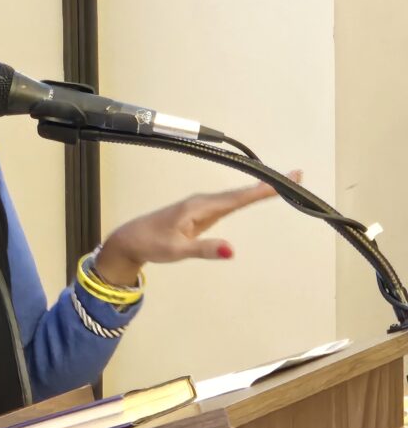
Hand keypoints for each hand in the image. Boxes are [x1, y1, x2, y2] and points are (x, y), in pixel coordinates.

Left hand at [94, 171, 302, 286]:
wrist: (131, 240)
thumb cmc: (152, 244)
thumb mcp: (177, 251)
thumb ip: (204, 249)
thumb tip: (232, 251)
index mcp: (198, 207)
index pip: (237, 197)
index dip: (263, 189)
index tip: (287, 180)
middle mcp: (203, 202)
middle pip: (241, 192)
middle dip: (268, 184)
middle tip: (297, 176)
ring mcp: (202, 206)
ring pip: (236, 196)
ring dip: (260, 189)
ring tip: (286, 183)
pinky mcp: (201, 213)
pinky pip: (229, 203)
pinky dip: (246, 197)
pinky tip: (257, 195)